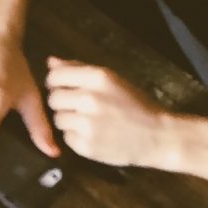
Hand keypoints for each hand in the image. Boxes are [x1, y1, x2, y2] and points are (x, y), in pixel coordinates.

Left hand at [44, 58, 171, 167]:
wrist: (157, 137)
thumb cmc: (136, 106)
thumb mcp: (112, 81)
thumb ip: (80, 70)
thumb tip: (50, 61)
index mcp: (99, 77)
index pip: (56, 75)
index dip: (55, 82)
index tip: (62, 87)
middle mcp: (90, 98)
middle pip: (53, 98)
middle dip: (62, 102)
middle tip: (78, 107)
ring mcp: (87, 124)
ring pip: (57, 119)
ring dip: (68, 120)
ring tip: (88, 121)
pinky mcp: (85, 146)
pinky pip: (66, 137)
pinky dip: (75, 136)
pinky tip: (93, 134)